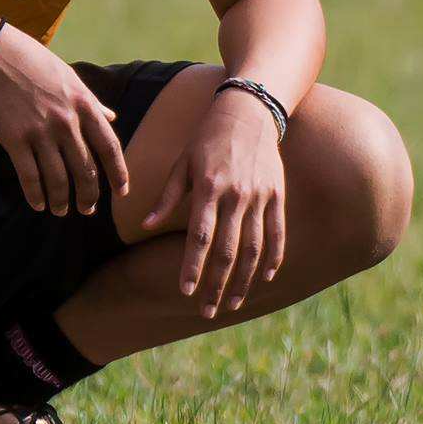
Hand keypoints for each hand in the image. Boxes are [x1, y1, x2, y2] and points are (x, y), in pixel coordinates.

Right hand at [0, 28, 129, 216]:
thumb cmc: (34, 63)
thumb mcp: (71, 78)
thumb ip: (93, 102)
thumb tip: (113, 116)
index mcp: (84, 105)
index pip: (109, 147)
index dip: (118, 174)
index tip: (122, 193)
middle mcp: (66, 122)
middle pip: (86, 169)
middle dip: (88, 196)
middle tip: (87, 210)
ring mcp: (40, 131)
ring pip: (58, 178)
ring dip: (61, 200)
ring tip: (61, 211)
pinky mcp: (15, 139)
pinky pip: (29, 176)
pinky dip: (35, 195)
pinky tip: (38, 204)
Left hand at [141, 89, 285, 317]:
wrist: (248, 112)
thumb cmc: (207, 138)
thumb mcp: (181, 163)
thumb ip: (166, 197)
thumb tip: (144, 224)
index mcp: (209, 188)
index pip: (200, 237)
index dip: (193, 266)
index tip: (186, 291)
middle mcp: (237, 196)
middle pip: (227, 250)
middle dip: (216, 284)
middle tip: (207, 311)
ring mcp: (261, 196)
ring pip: (254, 247)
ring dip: (244, 279)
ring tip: (233, 303)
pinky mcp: (277, 194)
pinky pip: (277, 232)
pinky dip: (273, 256)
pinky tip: (265, 277)